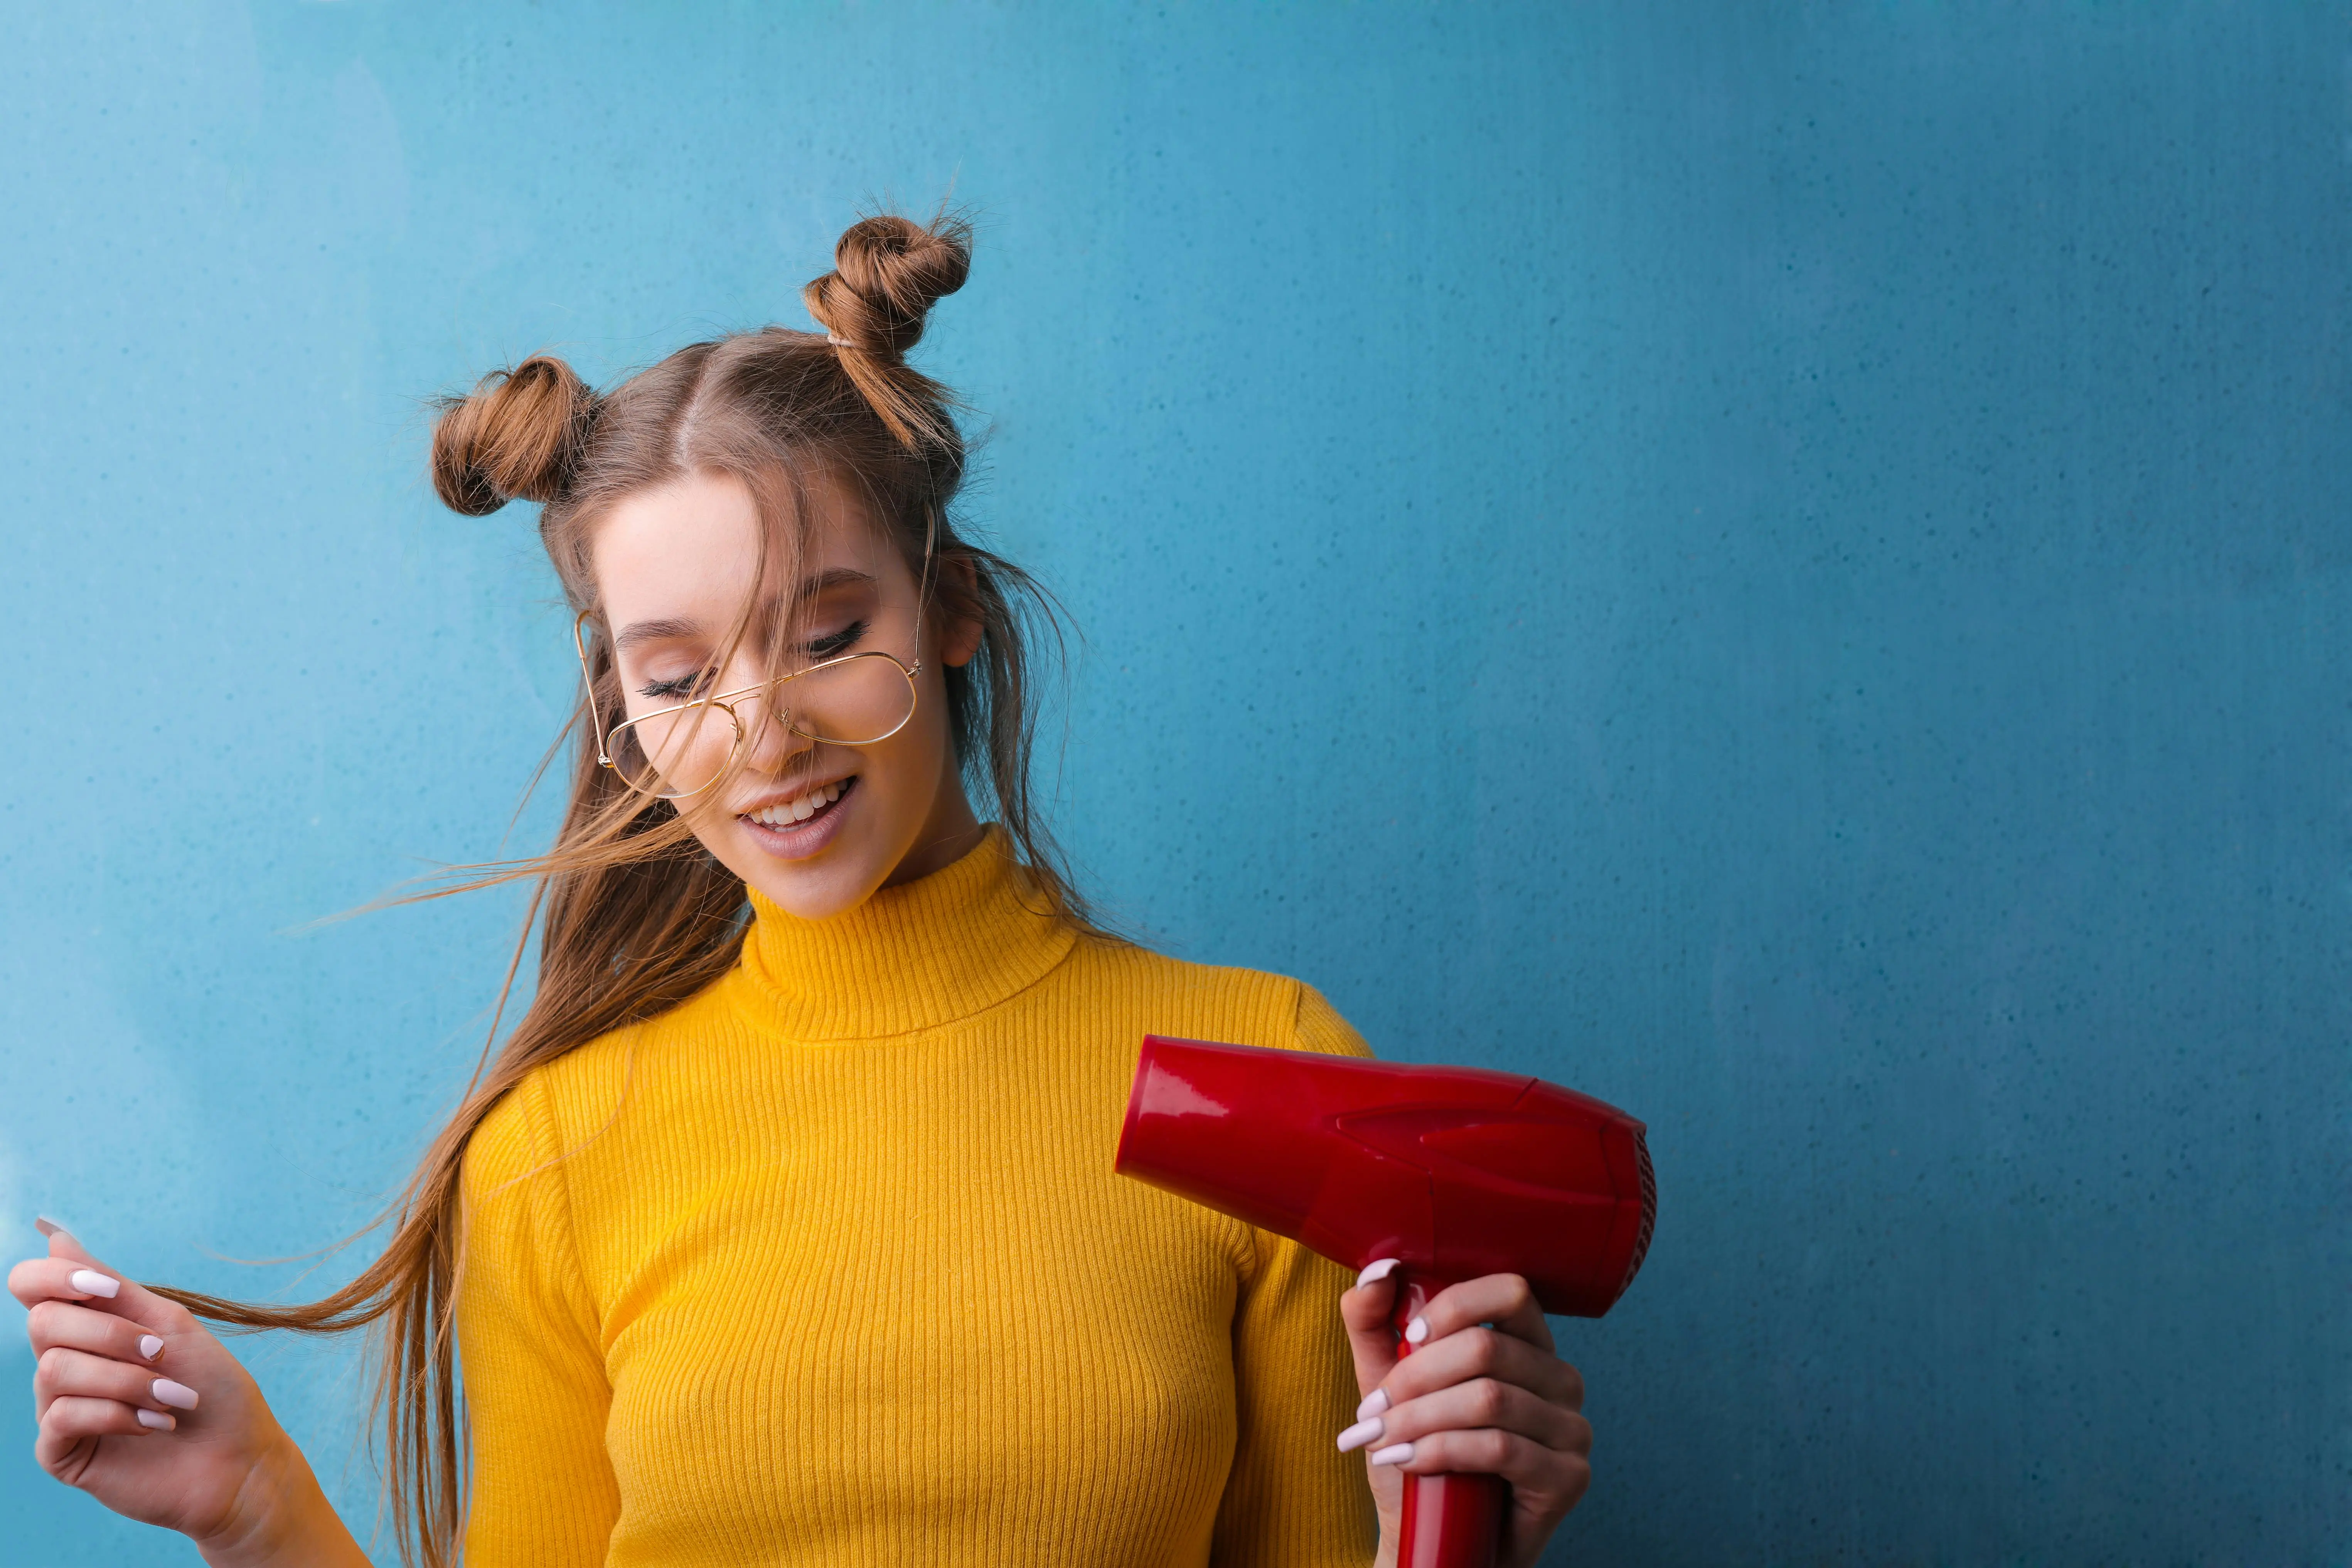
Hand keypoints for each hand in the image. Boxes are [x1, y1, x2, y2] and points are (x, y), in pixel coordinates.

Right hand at [6, 1221, 364, 1567]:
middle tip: (161, 1353)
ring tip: (170, 1398)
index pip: (31, 1286)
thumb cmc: (212, 1390)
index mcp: (89, 1327)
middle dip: (110, 1333)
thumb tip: (55, 1237)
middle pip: (42, 1323)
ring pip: (53, 1370)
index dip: (54, 1277)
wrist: (239, 1459)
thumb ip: (113, 1287)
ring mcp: (59, 1409)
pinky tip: (156, 1425)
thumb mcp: (169, 1325)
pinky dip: (117, 1414)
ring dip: (126, 1380)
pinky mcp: (61, 1452)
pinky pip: (61, 1417)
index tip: (104, 1287)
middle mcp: (65, 1364)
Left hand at [1338, 1265, 1592, 1567]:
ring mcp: (1572, 1429)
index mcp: (1528, 1345)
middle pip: (1488, 1349)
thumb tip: (1377, 1269)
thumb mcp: (1387, 1385)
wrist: (1436, 1541)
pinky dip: (1441, 1451)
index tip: (1409, 1337)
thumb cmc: (1420, 1457)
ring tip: (1380, 1440)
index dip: (1455, 1305)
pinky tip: (1408, 1462)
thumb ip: (1376, 1323)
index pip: (1512, 1292)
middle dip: (1415, 1378)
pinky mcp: (1569, 1476)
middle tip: (1372, 1409)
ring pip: (1490, 1399)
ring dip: (1419, 1418)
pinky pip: (1501, 1448)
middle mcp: (1560, 1379)